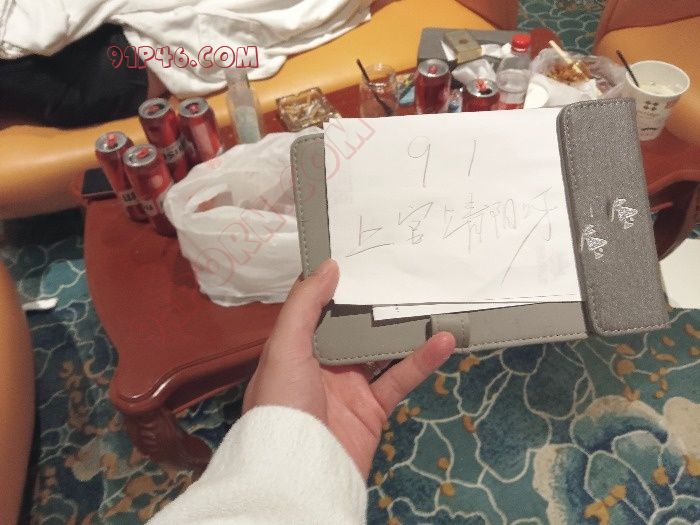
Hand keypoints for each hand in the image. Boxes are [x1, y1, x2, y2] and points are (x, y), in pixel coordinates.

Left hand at [243, 259, 455, 477]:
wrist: (299, 471)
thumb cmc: (283, 402)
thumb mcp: (284, 347)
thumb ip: (305, 305)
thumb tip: (329, 266)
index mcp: (295, 348)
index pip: (317, 309)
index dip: (335, 284)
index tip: (359, 256)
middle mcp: (322, 364)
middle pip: (353, 327)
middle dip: (374, 303)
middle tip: (400, 272)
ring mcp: (350, 387)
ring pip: (381, 350)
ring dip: (404, 329)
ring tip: (429, 300)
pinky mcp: (374, 408)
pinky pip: (400, 378)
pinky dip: (422, 360)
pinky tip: (443, 340)